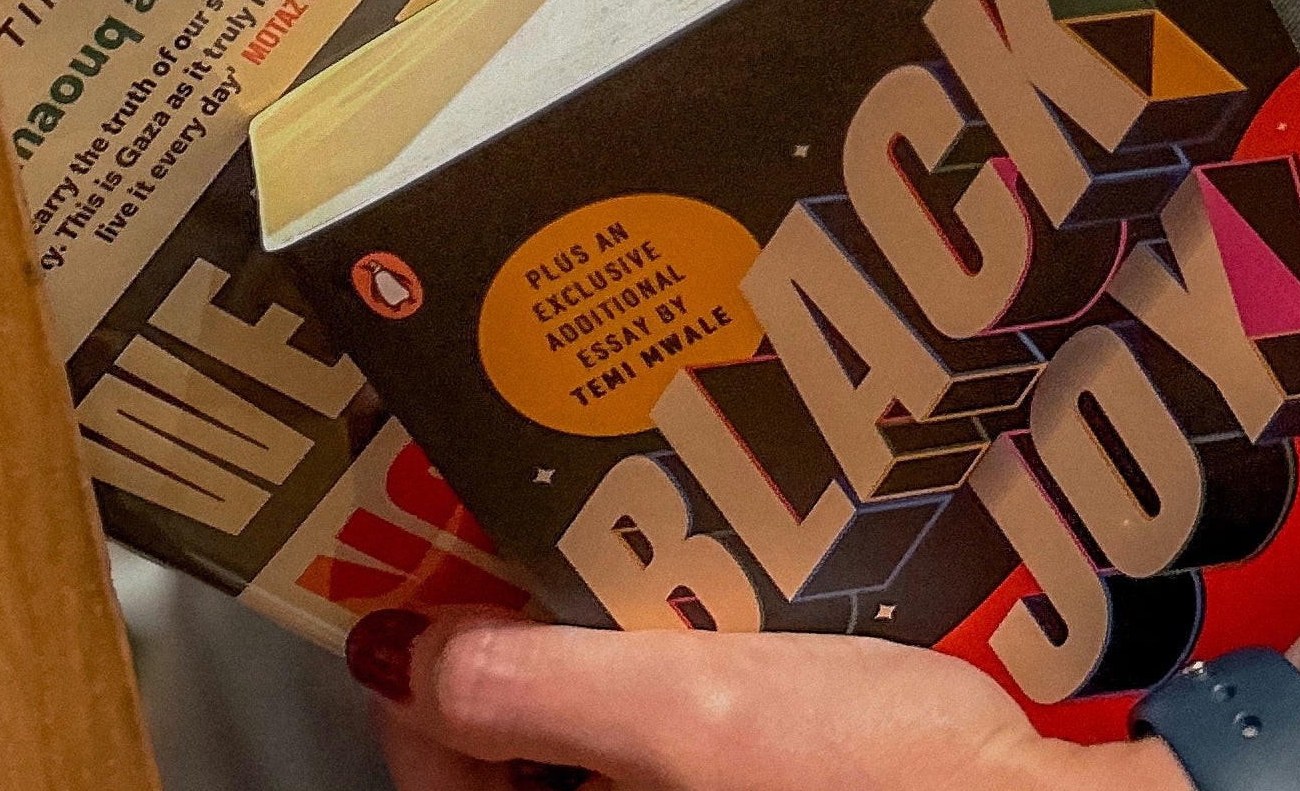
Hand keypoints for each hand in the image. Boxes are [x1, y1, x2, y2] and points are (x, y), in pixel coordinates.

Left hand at [350, 612, 1184, 790]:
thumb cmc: (898, 789)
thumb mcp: (692, 718)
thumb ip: (533, 686)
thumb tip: (402, 651)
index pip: (443, 781)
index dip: (422, 684)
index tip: (428, 581)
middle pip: (532, 762)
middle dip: (528, 647)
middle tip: (533, 534)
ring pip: (618, 748)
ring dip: (617, 647)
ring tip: (637, 541)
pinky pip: (704, 744)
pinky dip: (698, 671)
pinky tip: (728, 589)